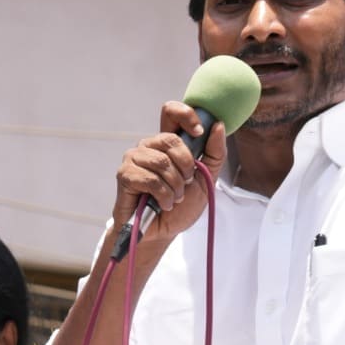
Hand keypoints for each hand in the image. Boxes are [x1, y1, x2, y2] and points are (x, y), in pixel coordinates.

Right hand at [114, 101, 228, 243]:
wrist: (164, 232)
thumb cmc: (182, 206)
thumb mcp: (206, 179)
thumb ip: (214, 153)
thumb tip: (219, 125)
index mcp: (168, 143)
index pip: (171, 112)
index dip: (186, 115)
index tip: (199, 132)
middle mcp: (149, 146)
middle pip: (170, 139)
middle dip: (186, 166)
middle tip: (185, 184)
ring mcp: (134, 158)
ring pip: (162, 162)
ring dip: (175, 186)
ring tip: (174, 198)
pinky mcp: (125, 174)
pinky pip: (150, 179)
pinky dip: (163, 195)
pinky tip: (163, 203)